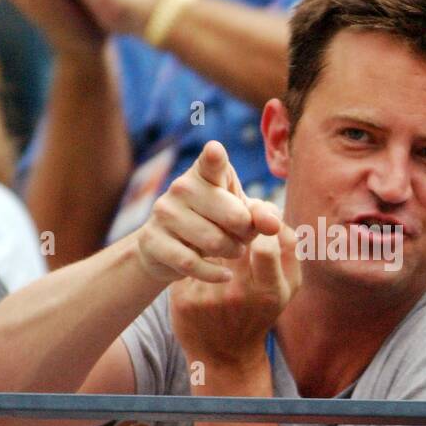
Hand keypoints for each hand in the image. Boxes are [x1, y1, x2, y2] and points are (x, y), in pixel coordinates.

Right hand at [135, 141, 281, 287]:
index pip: (211, 162)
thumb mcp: (242, 215)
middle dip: (246, 233)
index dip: (214, 157)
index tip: (215, 150)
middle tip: (242, 238)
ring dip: (231, 252)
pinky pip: (191, 263)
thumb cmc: (214, 223)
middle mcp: (181, 187)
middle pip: (233, 216)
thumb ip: (262, 216)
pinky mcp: (152, 240)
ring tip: (231, 251)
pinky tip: (224, 274)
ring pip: (213, 241)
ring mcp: (164, 213)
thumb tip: (273, 225)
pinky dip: (214, 273)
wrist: (168, 250)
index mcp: (205, 173)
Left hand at [170, 213, 299, 370]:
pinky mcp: (183, 298)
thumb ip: (290, 248)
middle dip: (235, 228)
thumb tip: (273, 213)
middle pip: (235, 238)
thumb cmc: (260, 312)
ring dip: (213, 237)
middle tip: (233, 227)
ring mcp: (208, 297)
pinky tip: (198, 260)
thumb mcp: (287, 287)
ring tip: (215, 240)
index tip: (257, 227)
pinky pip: (190, 258)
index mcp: (270, 291)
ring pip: (209, 245)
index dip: (261, 226)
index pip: (267, 242)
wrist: (225, 356)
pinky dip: (195, 254)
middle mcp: (239, 294)